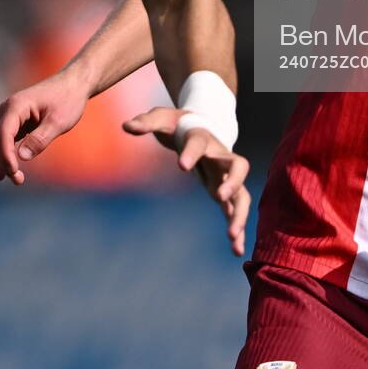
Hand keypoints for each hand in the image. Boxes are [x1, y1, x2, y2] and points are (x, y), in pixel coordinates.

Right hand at [0, 68, 91, 184]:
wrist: (74, 84)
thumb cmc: (68, 100)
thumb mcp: (58, 121)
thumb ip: (40, 139)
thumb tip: (21, 157)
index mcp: (16, 106)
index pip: (4, 134)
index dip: (6, 155)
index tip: (14, 172)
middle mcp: (8, 109)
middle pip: (0, 140)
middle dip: (6, 161)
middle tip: (18, 181)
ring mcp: (11, 115)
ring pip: (2, 141)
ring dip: (6, 160)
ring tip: (16, 179)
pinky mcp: (17, 121)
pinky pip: (10, 140)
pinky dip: (11, 153)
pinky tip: (11, 169)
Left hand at [124, 107, 251, 256]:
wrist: (200, 125)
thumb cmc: (177, 123)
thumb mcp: (161, 118)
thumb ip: (146, 122)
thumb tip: (126, 126)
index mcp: (201, 138)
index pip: (199, 143)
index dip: (191, 153)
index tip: (181, 167)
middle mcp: (219, 156)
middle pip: (238, 167)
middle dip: (233, 182)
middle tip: (220, 198)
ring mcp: (225, 176)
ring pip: (241, 194)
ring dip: (240, 214)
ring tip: (232, 237)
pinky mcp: (225, 192)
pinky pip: (235, 211)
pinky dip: (238, 229)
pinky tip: (237, 250)